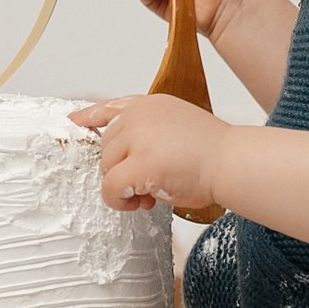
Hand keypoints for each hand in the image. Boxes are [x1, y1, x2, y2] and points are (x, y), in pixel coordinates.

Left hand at [69, 95, 226, 214]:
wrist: (232, 162)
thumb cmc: (214, 153)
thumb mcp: (179, 126)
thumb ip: (151, 134)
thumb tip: (127, 161)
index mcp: (151, 104)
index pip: (111, 107)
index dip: (90, 116)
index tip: (75, 121)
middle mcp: (140, 116)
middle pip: (106, 147)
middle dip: (120, 171)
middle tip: (144, 188)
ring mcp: (139, 137)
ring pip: (107, 168)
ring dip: (122, 188)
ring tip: (148, 196)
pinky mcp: (140, 163)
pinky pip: (112, 187)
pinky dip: (120, 201)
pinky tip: (140, 203)